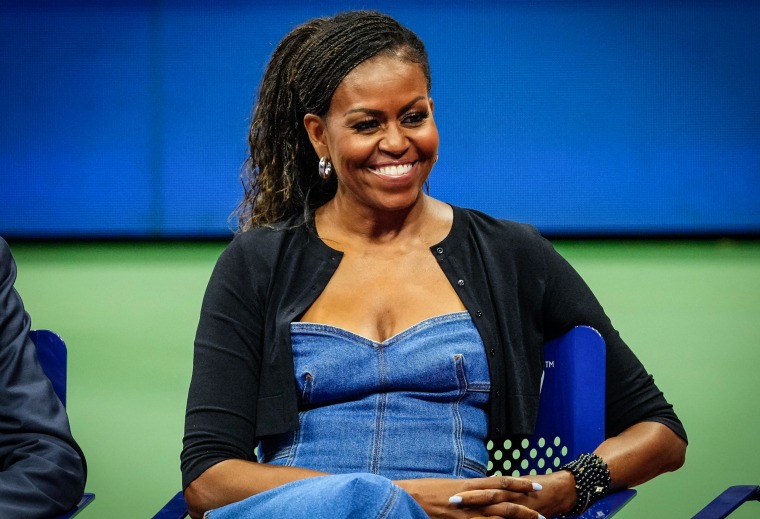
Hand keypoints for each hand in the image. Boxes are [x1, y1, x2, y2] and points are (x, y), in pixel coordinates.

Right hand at [395, 475, 544, 518]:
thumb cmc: (424, 492)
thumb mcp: (449, 488)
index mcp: (469, 485)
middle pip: (505, 500)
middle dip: (525, 506)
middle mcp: (471, 496)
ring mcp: (465, 511)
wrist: (406, 497)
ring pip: (497, 515)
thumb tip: (478, 493)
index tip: (535, 487)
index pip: (501, 482)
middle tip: (544, 513)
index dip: (519, 484)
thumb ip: (466, 492)